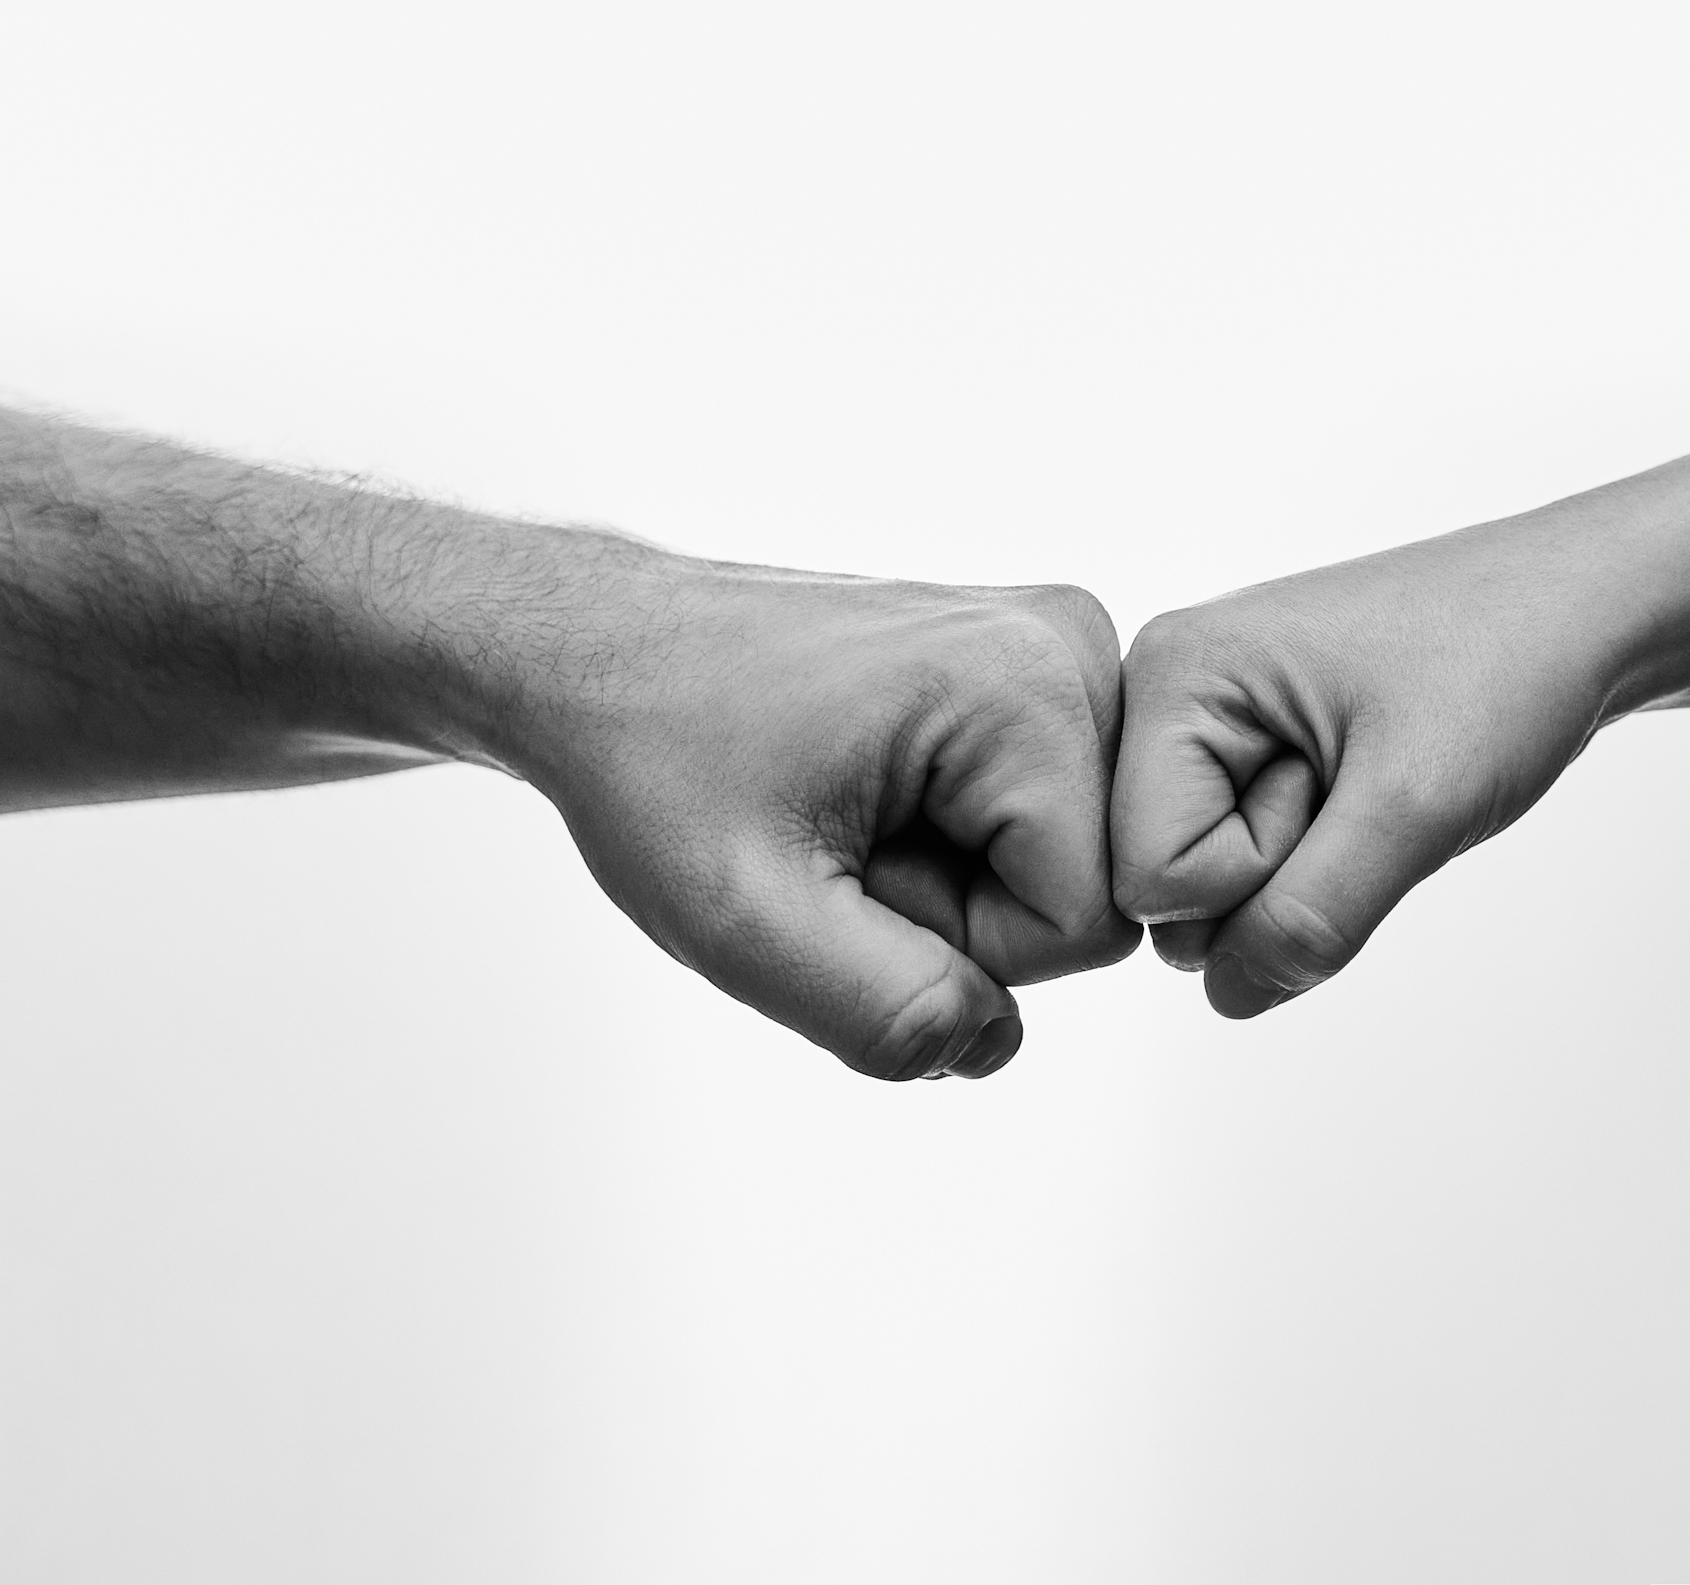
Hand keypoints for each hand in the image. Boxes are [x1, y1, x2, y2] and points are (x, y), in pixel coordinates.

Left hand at [502, 559, 1140, 1079]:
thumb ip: (882, 1009)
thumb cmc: (654, 757)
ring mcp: (1054, 650)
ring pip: (1066, 865)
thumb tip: (993, 1044)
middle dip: (960, 910)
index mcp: (1028, 685)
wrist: (596, 652)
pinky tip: (866, 797)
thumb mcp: (743, 918)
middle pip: (1092, 889)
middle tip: (838, 840)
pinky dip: (952, 843)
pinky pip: (1039, 825)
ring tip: (843, 816)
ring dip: (952, 880)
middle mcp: (1069, 645)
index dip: (964, 945)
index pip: (1090, 921)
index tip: (853, 870)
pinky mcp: (1028, 671)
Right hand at [1111, 501, 1675, 1016]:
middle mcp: (1166, 690)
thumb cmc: (1506, 666)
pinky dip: (1320, 849)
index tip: (1340, 784)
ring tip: (1368, 773)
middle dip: (1276, 871)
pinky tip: (1365, 783)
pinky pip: (1253, 855)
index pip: (1148, 876)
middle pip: (1167, 886)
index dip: (1255, 873)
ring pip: (1213, 883)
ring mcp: (1208, 718)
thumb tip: (1228, 996)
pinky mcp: (1251, 742)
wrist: (1588, 604)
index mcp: (1172, 673)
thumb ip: (1312, 917)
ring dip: (1304, 864)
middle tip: (1360, 778)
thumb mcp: (1413, 807)